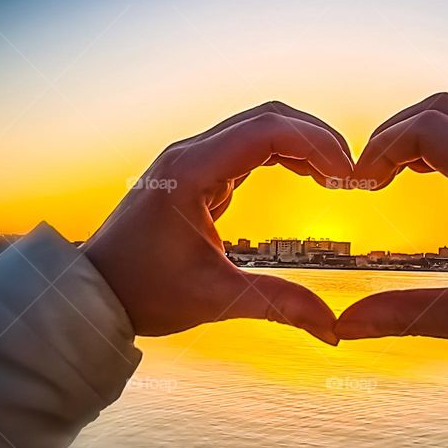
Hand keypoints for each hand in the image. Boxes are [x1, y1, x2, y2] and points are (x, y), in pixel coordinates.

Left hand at [84, 102, 352, 343]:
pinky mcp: (196, 172)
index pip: (267, 132)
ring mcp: (192, 159)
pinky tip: (308, 178)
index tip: (348, 178)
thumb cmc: (143, 292)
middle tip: (352, 174)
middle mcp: (191, 153)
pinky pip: (247, 149)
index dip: (317, 146)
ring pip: (259, 128)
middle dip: (317, 139)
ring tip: (337, 177)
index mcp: (192, 170)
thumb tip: (334, 329)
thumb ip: (278, 306)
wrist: (94, 291)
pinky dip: (283, 156)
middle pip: (268, 118)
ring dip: (302, 145)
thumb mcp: (215, 299)